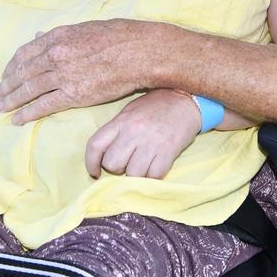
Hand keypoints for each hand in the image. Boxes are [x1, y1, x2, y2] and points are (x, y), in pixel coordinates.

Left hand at [0, 19, 171, 123]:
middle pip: (22, 73)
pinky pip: (43, 106)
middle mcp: (55, 54)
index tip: (6, 74)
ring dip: (11, 100)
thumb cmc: (119, 37)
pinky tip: (17, 119)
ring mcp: (63, 75)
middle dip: (6, 85)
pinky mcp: (73, 94)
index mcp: (58, 37)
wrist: (139, 52)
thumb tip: (39, 36)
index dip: (12, 66)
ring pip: (28, 90)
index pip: (25, 53)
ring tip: (1, 108)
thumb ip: (60, 35)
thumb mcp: (85, 28)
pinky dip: (27, 113)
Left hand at [85, 90, 200, 178]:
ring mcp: (151, 142)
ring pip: (132, 174)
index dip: (90, 163)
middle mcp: (133, 131)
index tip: (95, 172)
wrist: (185, 100)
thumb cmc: (155, 107)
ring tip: (142, 165)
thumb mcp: (130, 112)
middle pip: (112, 164)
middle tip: (127, 163)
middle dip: (117, 168)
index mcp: (121, 121)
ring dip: (136, 175)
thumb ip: (117, 131)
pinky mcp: (168, 152)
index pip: (95, 145)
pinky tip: (154, 167)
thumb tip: (105, 156)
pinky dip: (152, 177)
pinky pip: (153, 176)